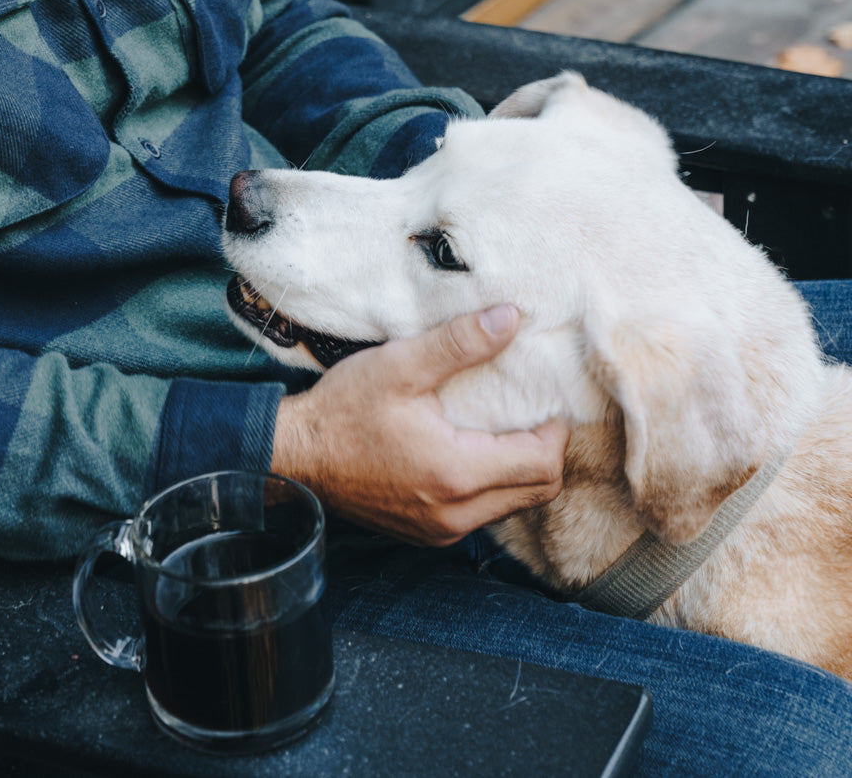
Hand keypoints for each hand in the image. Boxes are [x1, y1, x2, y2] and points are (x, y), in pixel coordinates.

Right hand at [270, 304, 567, 546]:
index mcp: (455, 473)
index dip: (556, 431)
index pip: (542, 465)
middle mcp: (455, 514)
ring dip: (521, 471)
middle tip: (534, 413)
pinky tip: (473, 451)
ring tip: (507, 428)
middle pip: (537, 492)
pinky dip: (493, 486)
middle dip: (546, 452)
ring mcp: (441, 530)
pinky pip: (482, 514)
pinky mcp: (427, 533)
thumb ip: (460, 343)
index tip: (545, 399)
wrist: (295, 457)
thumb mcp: (400, 365)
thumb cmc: (342, 410)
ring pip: (512, 506)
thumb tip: (510, 318)